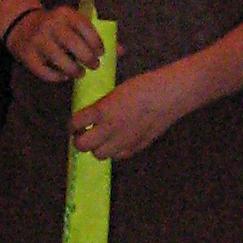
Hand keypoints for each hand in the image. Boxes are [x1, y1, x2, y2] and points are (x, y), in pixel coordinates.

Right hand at [7, 3, 103, 81]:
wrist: (22, 25)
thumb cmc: (58, 27)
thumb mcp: (74, 24)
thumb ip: (96, 36)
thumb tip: (122, 51)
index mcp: (65, 14)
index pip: (84, 26)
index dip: (96, 41)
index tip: (101, 52)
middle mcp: (50, 24)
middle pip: (72, 42)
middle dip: (87, 57)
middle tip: (94, 66)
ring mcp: (37, 39)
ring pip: (57, 58)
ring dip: (73, 69)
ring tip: (80, 73)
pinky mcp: (27, 54)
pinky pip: (43, 70)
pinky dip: (56, 77)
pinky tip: (64, 76)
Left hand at [72, 67, 189, 162]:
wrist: (168, 96)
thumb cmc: (144, 87)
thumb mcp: (116, 92)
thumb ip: (102, 107)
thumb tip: (91, 116)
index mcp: (103, 110)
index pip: (75, 123)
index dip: (73, 124)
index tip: (76, 123)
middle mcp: (110, 128)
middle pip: (83, 145)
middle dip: (80, 140)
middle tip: (84, 133)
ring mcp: (123, 140)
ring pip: (99, 155)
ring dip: (96, 147)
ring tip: (101, 138)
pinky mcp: (136, 146)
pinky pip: (118, 156)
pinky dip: (114, 151)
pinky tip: (118, 141)